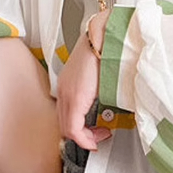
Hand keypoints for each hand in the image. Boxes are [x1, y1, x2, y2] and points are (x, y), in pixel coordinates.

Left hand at [57, 10, 111, 150]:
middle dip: (83, 136)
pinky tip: (97, 135)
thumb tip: (109, 104)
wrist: (105, 36)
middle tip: (99, 136)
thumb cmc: (108, 51)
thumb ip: (99, 91)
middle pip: (64, 124)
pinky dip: (84, 136)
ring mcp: (66, 93)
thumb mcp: (101, 75)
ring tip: (101, 135)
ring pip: (67, 128)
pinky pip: (73, 127)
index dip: (79, 130)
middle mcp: (63, 90)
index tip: (94, 133)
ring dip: (84, 137)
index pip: (66, 116)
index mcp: (68, 84)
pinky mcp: (74, 97)